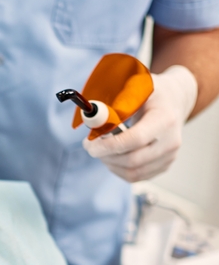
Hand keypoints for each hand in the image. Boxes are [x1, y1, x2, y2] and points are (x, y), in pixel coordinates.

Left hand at [83, 64, 196, 182]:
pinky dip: (118, 169)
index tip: (90, 145)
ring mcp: (169, 156)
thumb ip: (116, 103)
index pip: (136, 139)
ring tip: (102, 150)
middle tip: (91, 147)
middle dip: (106, 156)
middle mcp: (171, 141)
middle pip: (133, 160)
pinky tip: (113, 156)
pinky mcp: (164, 165)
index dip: (109, 146)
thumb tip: (92, 119)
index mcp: (165, 118)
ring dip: (110, 163)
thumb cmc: (152, 94)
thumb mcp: (136, 87)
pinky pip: (136, 176)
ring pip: (132, 172)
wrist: (174, 101)